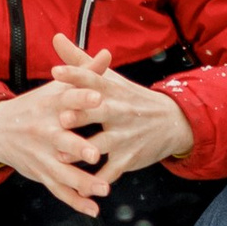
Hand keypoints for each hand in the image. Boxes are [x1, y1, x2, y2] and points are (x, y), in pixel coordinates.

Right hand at [0, 81, 111, 215]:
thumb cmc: (35, 105)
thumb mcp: (55, 87)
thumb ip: (84, 73)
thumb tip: (107, 54)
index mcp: (49, 106)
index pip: (67, 99)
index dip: (82, 97)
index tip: (99, 96)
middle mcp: (44, 131)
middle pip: (62, 140)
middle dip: (77, 147)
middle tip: (95, 154)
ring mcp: (42, 155)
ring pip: (62, 171)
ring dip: (82, 182)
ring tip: (103, 189)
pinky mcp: (41, 174)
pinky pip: (59, 190)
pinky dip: (75, 202)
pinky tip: (93, 210)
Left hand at [47, 34, 195, 177]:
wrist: (171, 122)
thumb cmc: (130, 98)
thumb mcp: (110, 78)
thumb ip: (80, 61)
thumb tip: (56, 37)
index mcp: (111, 90)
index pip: (92, 78)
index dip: (75, 74)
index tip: (55, 72)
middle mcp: (118, 111)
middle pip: (98, 112)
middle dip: (80, 116)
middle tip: (61, 119)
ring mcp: (124, 136)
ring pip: (101, 145)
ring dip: (83, 152)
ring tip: (62, 157)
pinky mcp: (128, 158)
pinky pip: (111, 171)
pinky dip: (97, 181)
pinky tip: (82, 188)